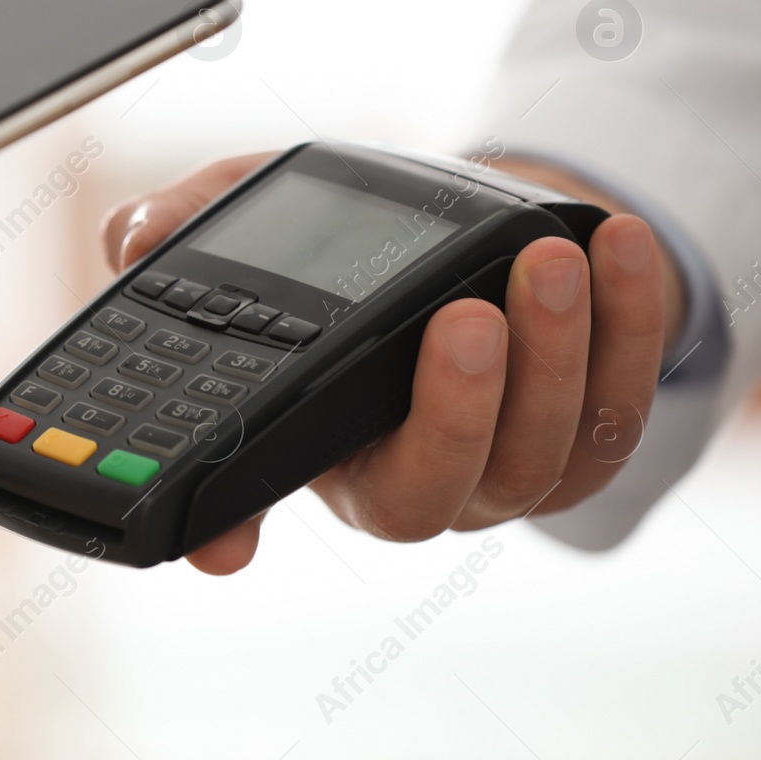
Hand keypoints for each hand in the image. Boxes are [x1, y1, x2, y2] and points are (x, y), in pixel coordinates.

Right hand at [101, 152, 680, 574]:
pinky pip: (616, 410)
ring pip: (536, 455)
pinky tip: (615, 250)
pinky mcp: (585, 439)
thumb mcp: (251, 214)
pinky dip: (626, 332)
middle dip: (457, 409)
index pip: (253, 499)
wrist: (471, 240)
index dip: (230, 528)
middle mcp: (404, 475)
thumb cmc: (350, 244)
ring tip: (548, 262)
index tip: (221, 545)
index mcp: (311, 439)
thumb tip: (134, 242)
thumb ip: (185, 222)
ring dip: (555, 359)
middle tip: (466, 318)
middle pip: (430, 489)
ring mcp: (499, 468)